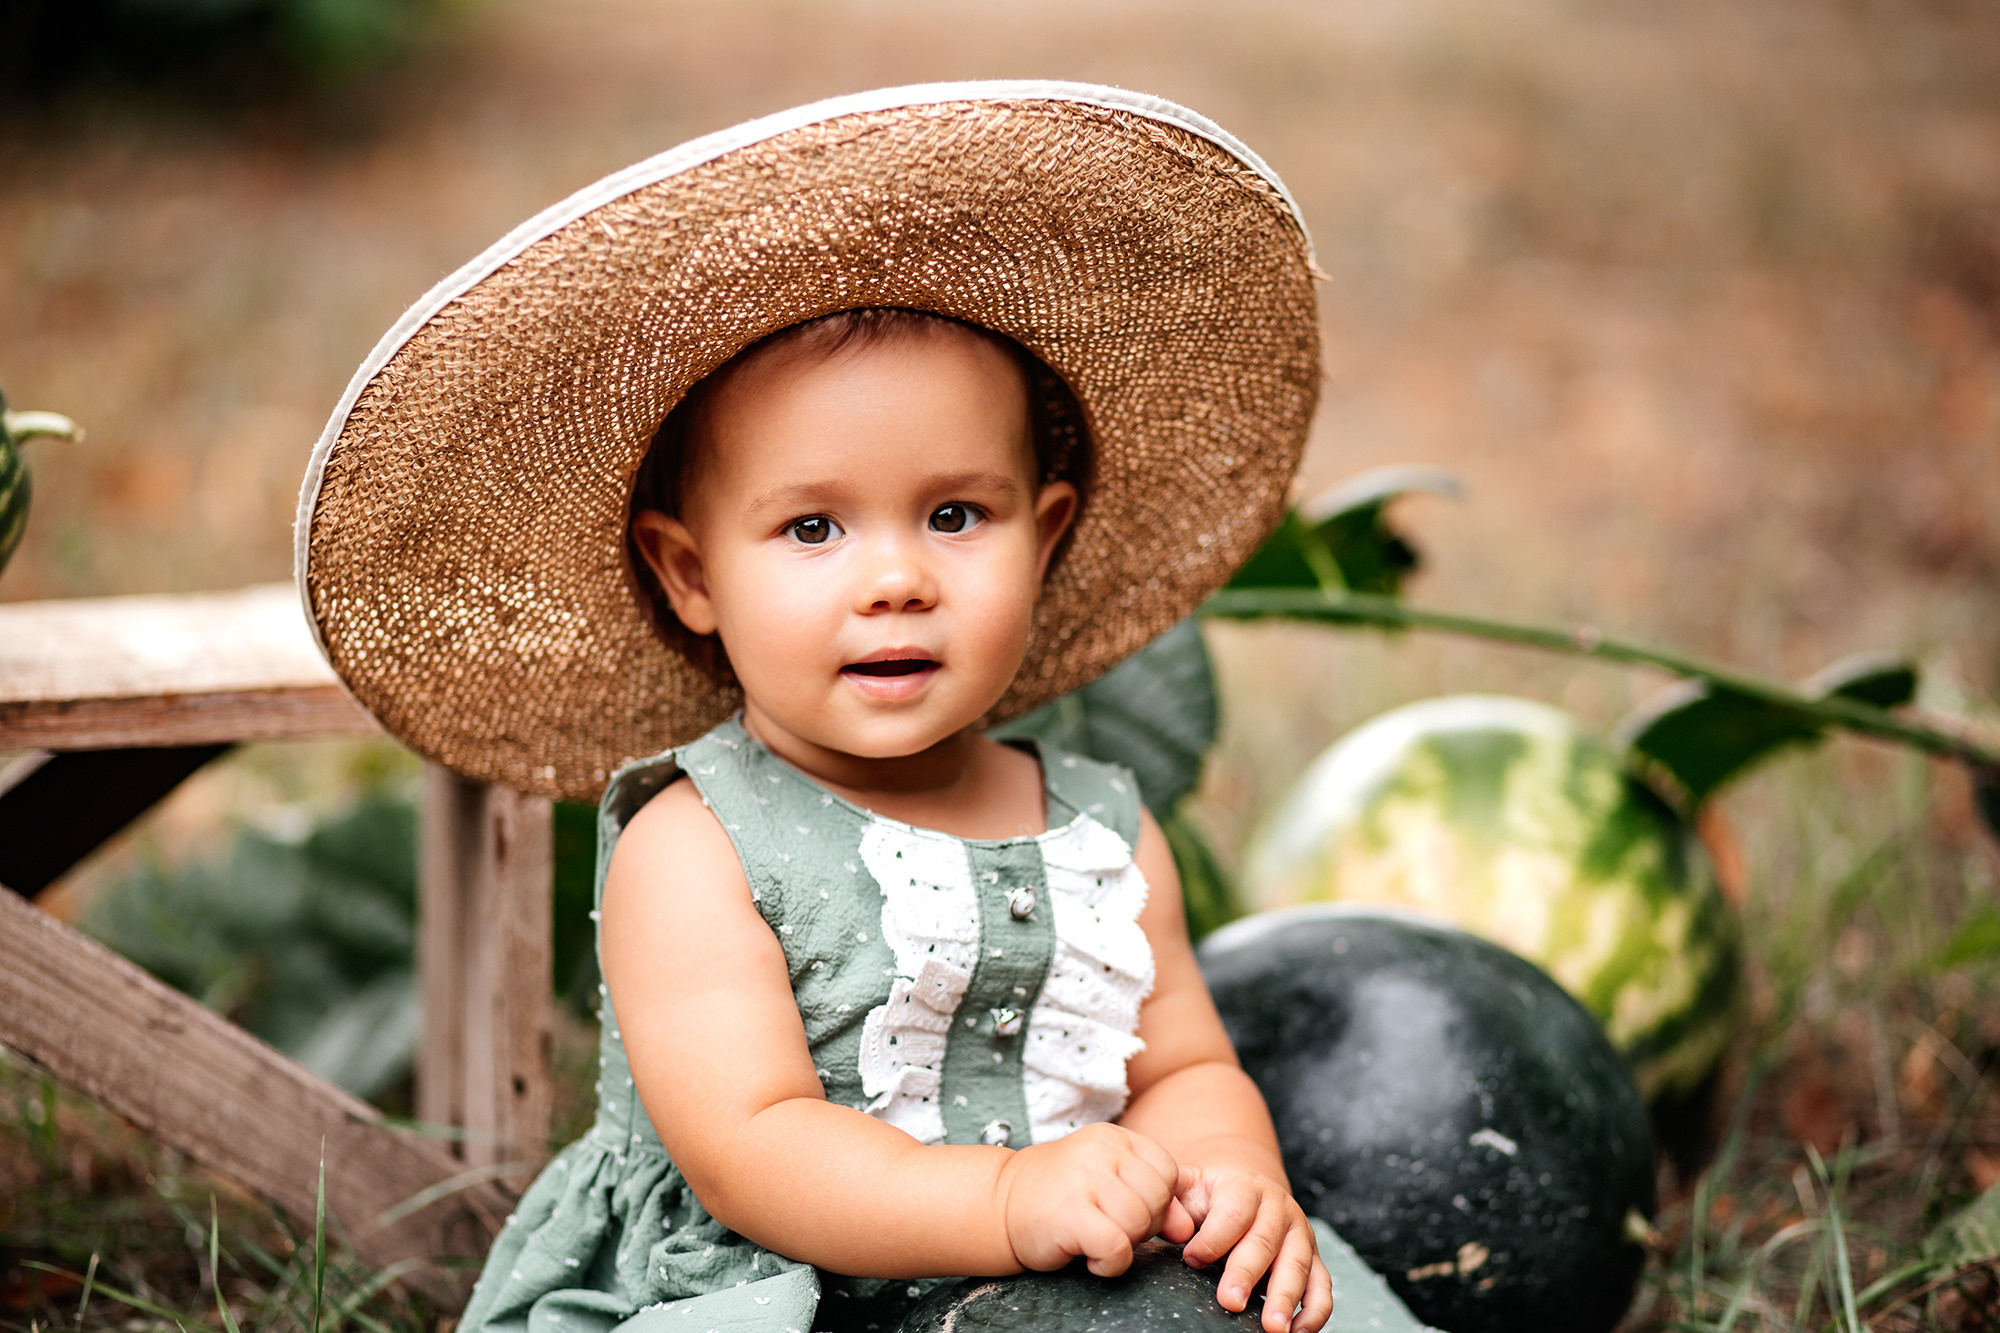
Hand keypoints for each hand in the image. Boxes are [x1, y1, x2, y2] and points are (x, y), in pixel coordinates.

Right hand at [997, 1123, 1193, 1275]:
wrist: (998, 1205)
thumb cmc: (1059, 1196)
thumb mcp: (1108, 1186)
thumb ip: (1150, 1200)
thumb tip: (1186, 1229)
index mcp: (1113, 1138)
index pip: (1167, 1171)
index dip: (1158, 1201)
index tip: (1129, 1211)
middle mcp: (1100, 1151)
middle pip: (1157, 1197)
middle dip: (1145, 1225)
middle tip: (1113, 1230)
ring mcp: (1083, 1179)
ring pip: (1139, 1223)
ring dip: (1126, 1245)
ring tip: (1099, 1241)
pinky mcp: (1070, 1213)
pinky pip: (1117, 1247)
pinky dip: (1111, 1264)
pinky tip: (1092, 1258)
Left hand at [1165, 1165, 1331, 1332]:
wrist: (1246, 1190)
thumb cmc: (1210, 1196)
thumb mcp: (1188, 1185)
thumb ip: (1171, 1198)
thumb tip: (1167, 1224)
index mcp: (1245, 1187)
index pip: (1233, 1212)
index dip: (1212, 1239)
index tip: (1192, 1259)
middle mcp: (1279, 1209)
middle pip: (1264, 1242)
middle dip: (1246, 1274)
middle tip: (1230, 1302)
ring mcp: (1300, 1235)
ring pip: (1297, 1266)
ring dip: (1285, 1298)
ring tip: (1272, 1328)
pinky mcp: (1314, 1261)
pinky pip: (1321, 1287)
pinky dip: (1314, 1312)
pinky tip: (1298, 1332)